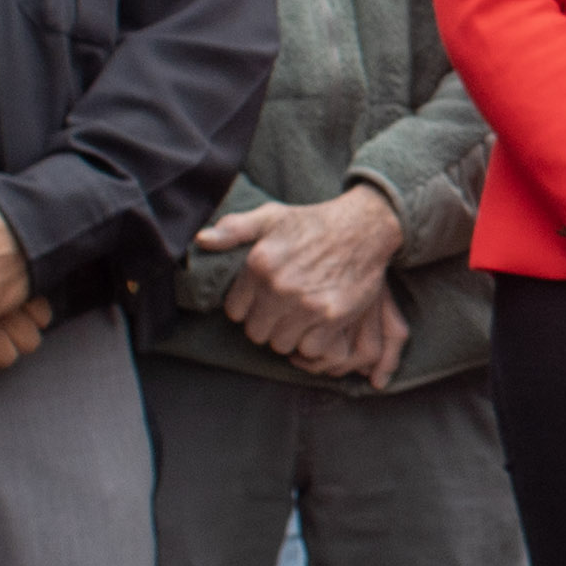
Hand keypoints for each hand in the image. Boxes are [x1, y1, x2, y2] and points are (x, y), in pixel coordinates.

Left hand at [192, 185, 406, 376]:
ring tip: (301, 316)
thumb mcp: (270, 217)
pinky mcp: (332, 316)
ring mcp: (306, 303)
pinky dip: (314, 341)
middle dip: (268, 324)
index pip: (235, 312)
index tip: (264, 299)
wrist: (365, 226)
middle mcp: (279, 285)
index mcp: (259, 264)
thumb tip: (201, 241)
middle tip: (284, 309)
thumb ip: (233, 229)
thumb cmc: (313, 223)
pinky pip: (309, 348)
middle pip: (256, 333)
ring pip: (281, 344)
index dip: (249, 308)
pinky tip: (319, 322)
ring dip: (290, 335)